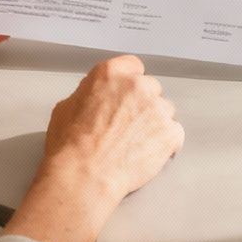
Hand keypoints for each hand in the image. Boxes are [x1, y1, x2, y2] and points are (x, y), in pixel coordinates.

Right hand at [36, 56, 184, 204]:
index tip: (126, 96)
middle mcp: (138, 86)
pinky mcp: (170, 132)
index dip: (129, 83)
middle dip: (142, 104)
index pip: (132, 66)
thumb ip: (90, 93)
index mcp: (111, 74)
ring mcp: (158, 108)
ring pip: (164, 110)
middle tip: (127, 125)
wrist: (85, 176)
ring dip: (154, 122)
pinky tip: (149, 153)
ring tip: (136, 143)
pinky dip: (166, 142)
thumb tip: (98, 97)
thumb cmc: (70, 146)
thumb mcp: (66, 106)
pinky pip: (175, 132)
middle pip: (150, 88)